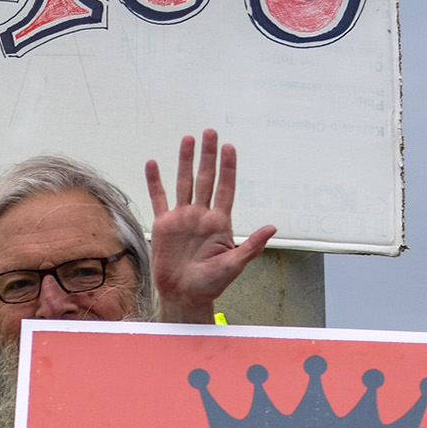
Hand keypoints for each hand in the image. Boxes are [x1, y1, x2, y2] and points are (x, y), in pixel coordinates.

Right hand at [145, 129, 277, 323]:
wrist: (184, 295)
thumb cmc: (211, 284)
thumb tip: (272, 227)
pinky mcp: (164, 225)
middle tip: (210, 132)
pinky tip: (154, 164)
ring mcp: (182, 218)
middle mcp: (202, 215)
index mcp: (220, 222)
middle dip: (208, 156)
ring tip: (188, 139)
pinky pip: (159, 199)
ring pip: (184, 183)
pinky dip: (155, 182)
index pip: (226, 188)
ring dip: (185, 161)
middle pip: (206, 179)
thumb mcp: (235, 266)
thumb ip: (251, 246)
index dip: (228, 168)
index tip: (229, 148)